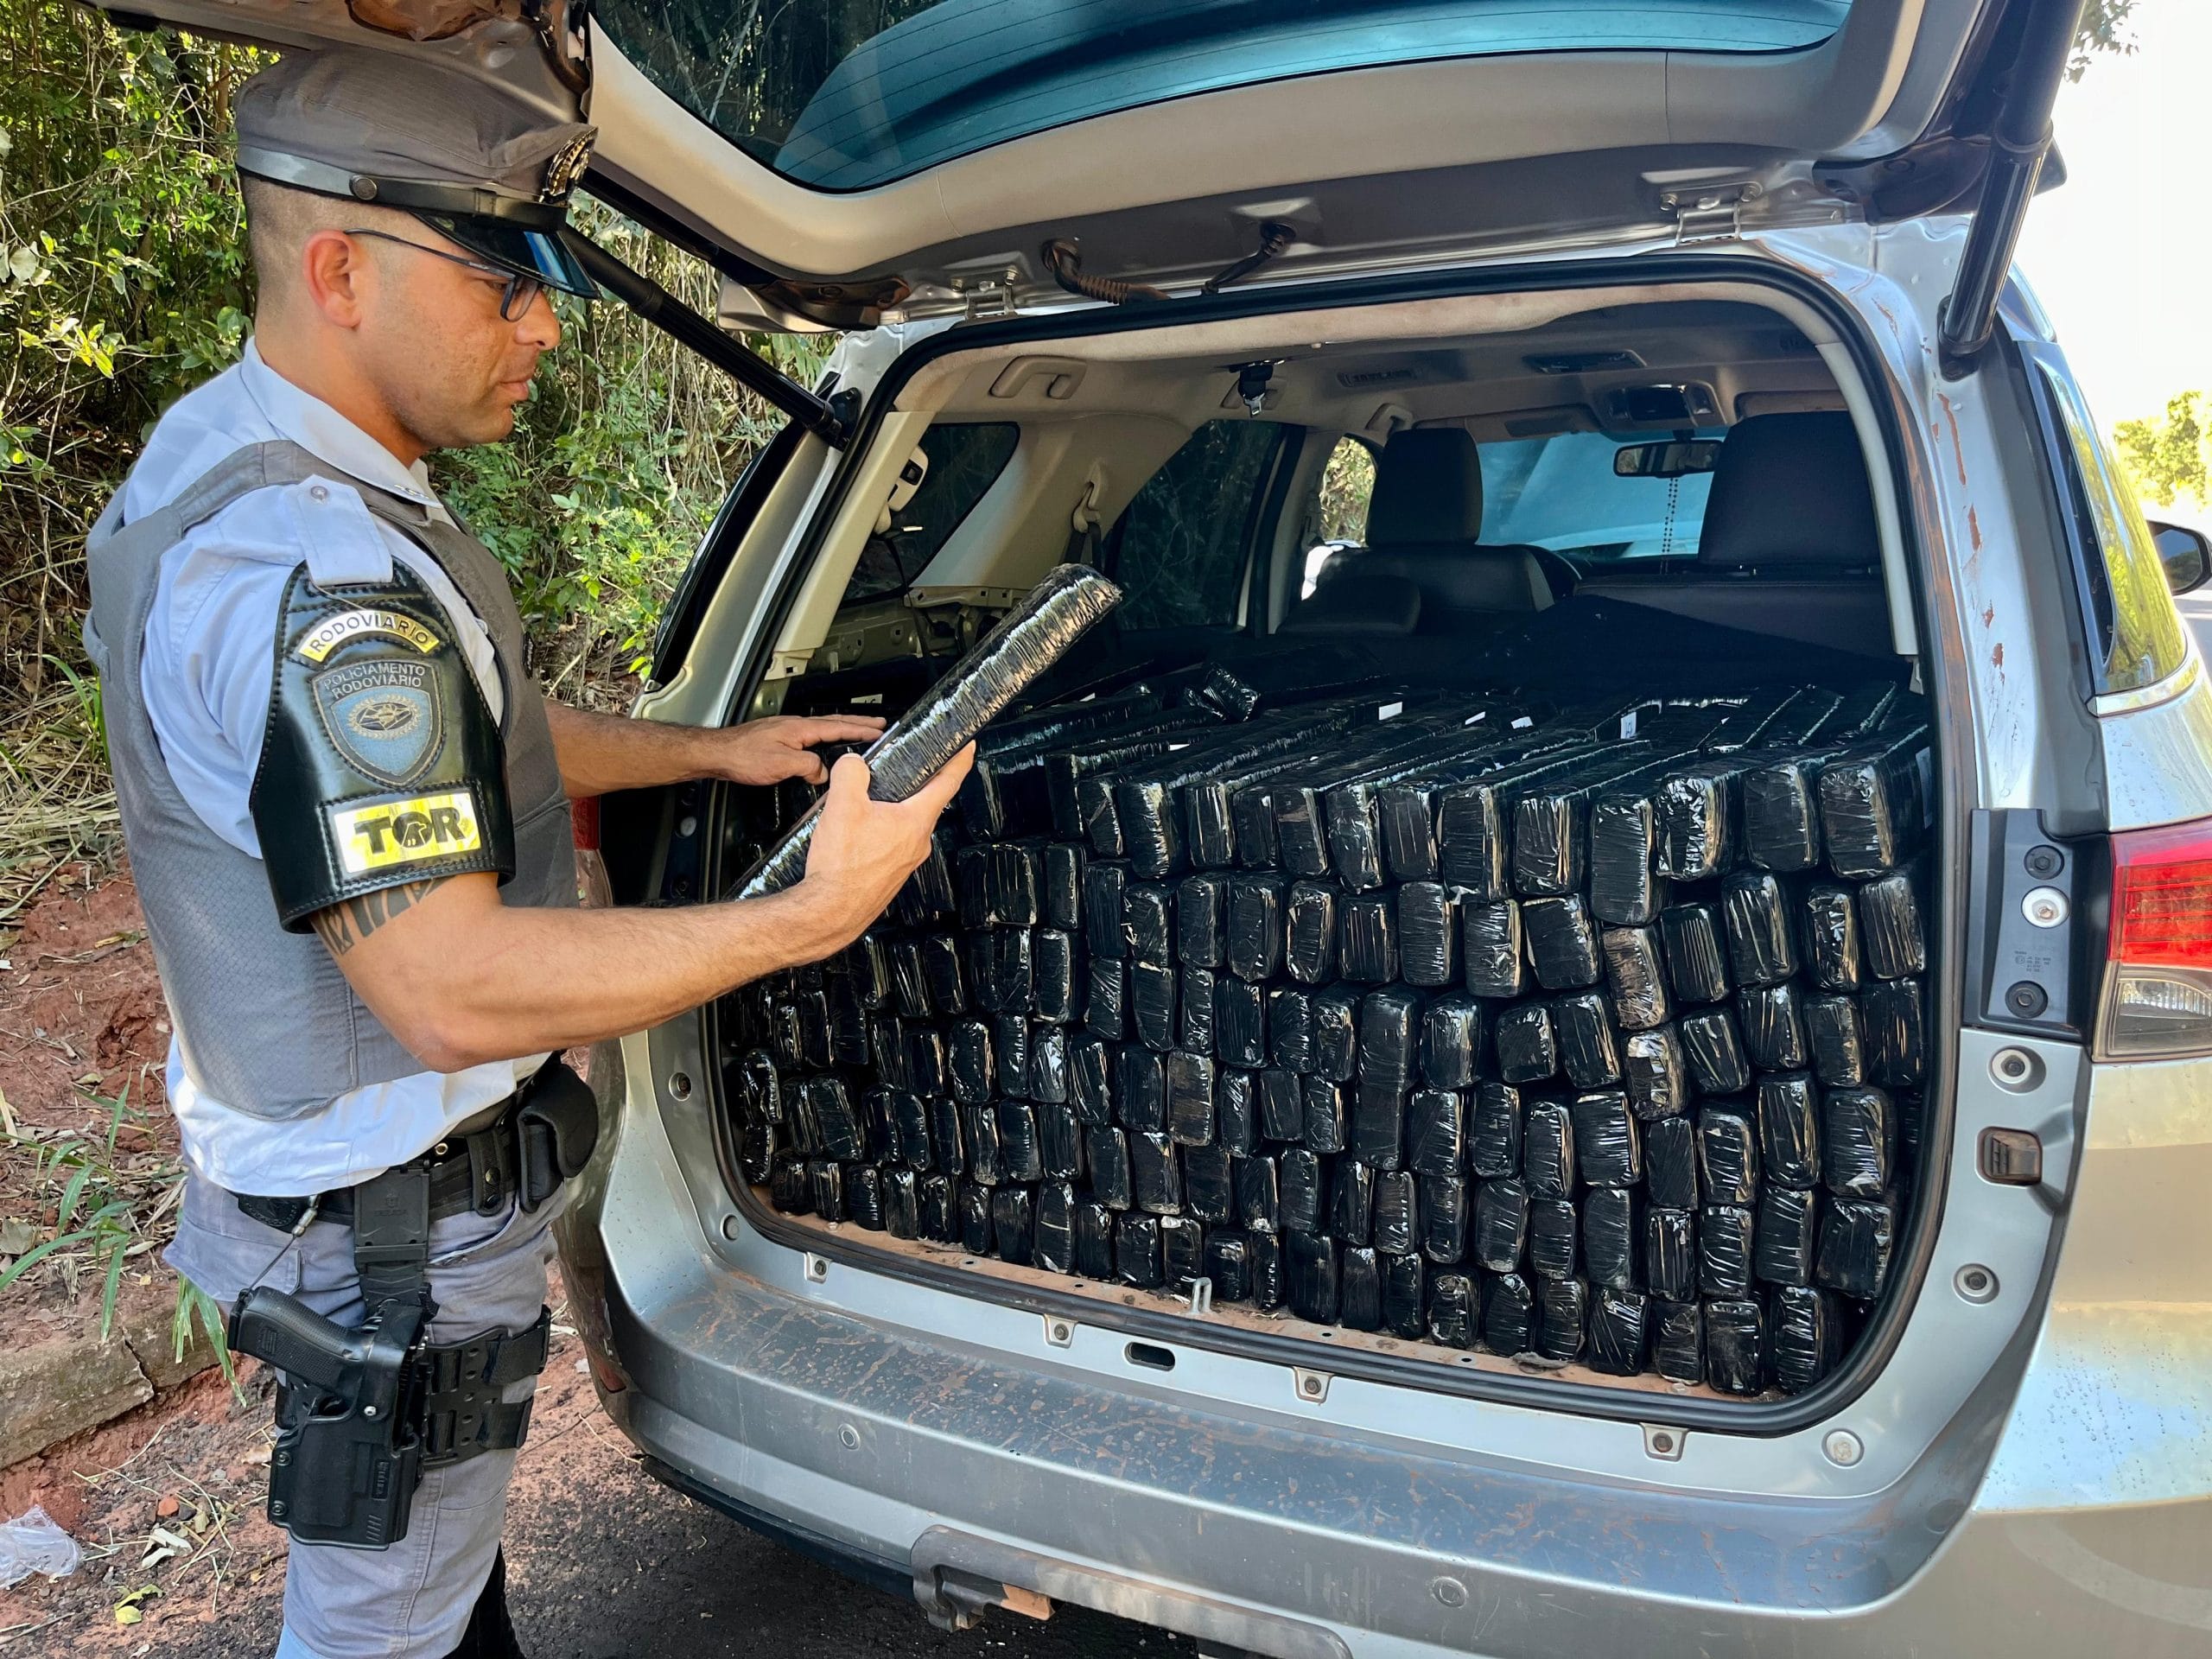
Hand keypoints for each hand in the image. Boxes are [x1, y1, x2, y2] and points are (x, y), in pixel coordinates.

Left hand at [711, 714, 887, 786]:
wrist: (717, 753)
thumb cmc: (743, 756)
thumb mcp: (782, 765)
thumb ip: (808, 767)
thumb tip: (823, 772)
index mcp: (800, 729)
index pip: (838, 727)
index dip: (861, 729)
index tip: (880, 730)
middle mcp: (795, 725)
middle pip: (834, 722)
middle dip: (858, 723)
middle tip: (878, 724)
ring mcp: (786, 730)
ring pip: (822, 728)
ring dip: (843, 729)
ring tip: (858, 732)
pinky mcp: (778, 738)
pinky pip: (811, 736)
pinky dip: (826, 737)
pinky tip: (824, 746)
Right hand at [789, 746, 975, 953]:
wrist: (829, 911)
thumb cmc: (842, 868)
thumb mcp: (842, 805)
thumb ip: (851, 773)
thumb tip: (853, 764)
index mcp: (916, 821)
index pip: (947, 782)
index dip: (959, 759)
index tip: (967, 747)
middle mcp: (917, 843)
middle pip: (924, 802)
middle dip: (916, 783)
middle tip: (906, 766)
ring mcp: (905, 861)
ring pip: (904, 824)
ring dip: (892, 809)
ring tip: (868, 800)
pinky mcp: (890, 874)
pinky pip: (891, 843)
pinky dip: (880, 830)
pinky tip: (857, 832)